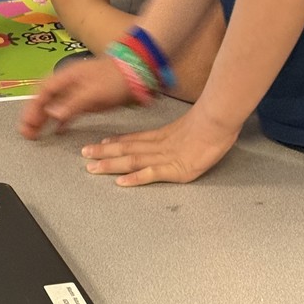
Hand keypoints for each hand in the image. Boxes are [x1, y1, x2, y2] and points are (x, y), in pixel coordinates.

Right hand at [19, 54, 131, 139]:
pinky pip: (67, 108)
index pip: (43, 92)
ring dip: (43, 117)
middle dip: (34, 115)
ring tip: (35, 133)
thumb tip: (50, 114)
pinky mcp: (87, 97)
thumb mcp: (92, 93)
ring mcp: (77, 89)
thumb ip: (71, 104)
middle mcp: (69, 82)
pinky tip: (57, 129)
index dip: (32, 108)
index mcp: (67, 77)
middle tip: (26, 133)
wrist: (137, 70)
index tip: (26, 124)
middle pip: (45, 98)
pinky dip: (59, 118)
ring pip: (54, 104)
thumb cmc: (114, 79)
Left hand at [79, 102, 240, 186]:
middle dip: (104, 153)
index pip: (134, 139)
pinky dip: (136, 178)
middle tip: (84, 154)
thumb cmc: (210, 122)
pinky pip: (151, 174)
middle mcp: (159, 146)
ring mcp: (166, 158)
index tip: (100, 144)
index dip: (115, 142)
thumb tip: (175, 135)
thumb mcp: (190, 126)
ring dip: (111, 164)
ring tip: (93, 167)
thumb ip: (178, 133)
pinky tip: (121, 182)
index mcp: (162, 136)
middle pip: (127, 149)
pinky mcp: (176, 170)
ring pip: (132, 160)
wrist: (218, 121)